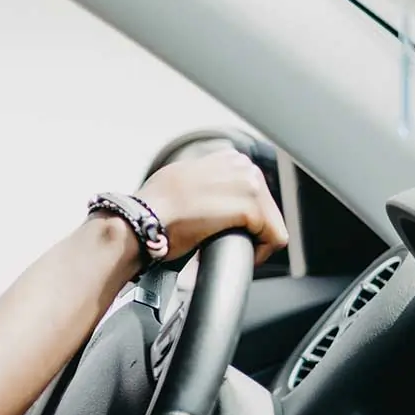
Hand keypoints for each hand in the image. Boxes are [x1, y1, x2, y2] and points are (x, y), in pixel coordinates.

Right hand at [133, 148, 288, 264]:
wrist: (141, 219)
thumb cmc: (151, 207)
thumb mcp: (180, 179)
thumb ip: (203, 181)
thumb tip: (209, 196)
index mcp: (227, 158)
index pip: (252, 193)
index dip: (239, 218)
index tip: (221, 231)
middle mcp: (241, 165)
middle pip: (266, 208)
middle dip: (248, 230)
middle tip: (220, 242)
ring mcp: (249, 184)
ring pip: (272, 224)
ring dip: (252, 242)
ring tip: (224, 249)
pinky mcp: (251, 207)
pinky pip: (274, 239)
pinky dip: (258, 254)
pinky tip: (234, 256)